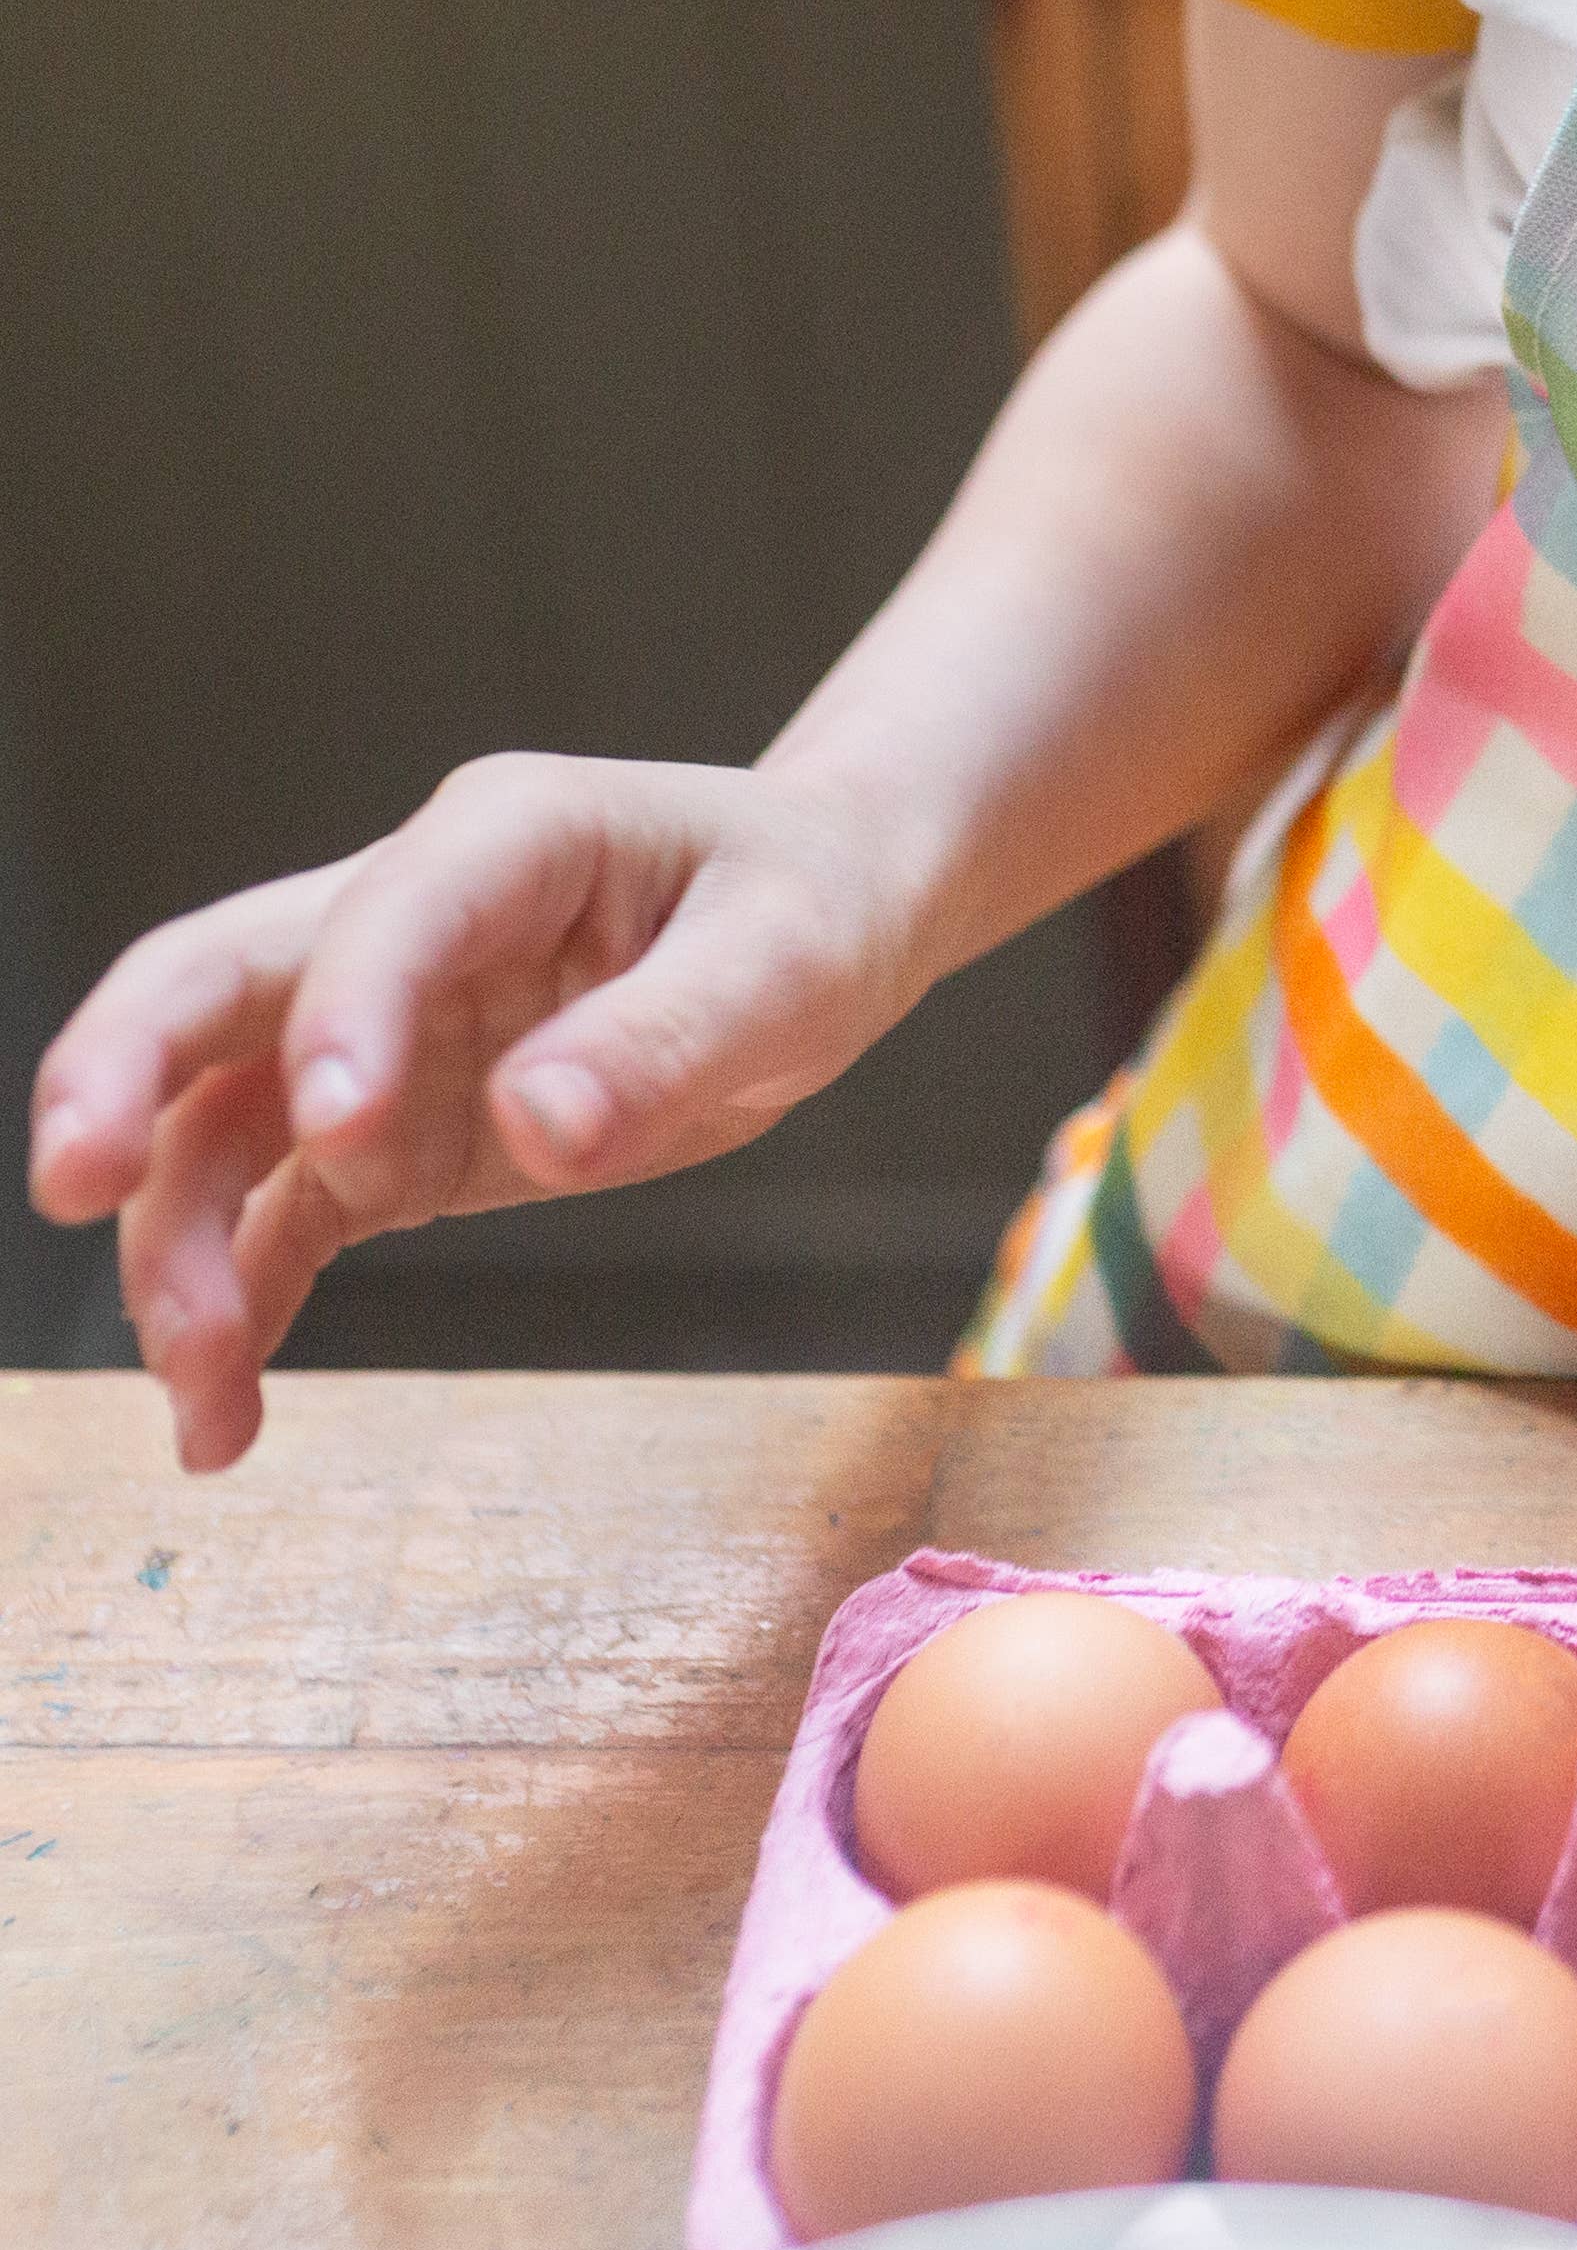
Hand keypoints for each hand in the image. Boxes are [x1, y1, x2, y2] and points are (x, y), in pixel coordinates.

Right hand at [26, 757, 932, 1470]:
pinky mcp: (395, 1126)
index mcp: (507, 836)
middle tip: (75, 1182)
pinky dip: (242, 1299)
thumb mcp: (787, 964)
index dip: (347, 1014)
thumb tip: (544, 1128)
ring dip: (181, 1240)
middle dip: (125, 1074)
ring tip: (197, 1382)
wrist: (828, 916)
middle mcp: (411, 919)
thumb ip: (667, 1040)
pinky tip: (222, 1413)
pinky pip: (284, 1211)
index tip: (342, 1134)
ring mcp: (385, 1028)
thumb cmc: (811, 907)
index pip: (390, 913)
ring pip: (224, 1118)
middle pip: (214, 983)